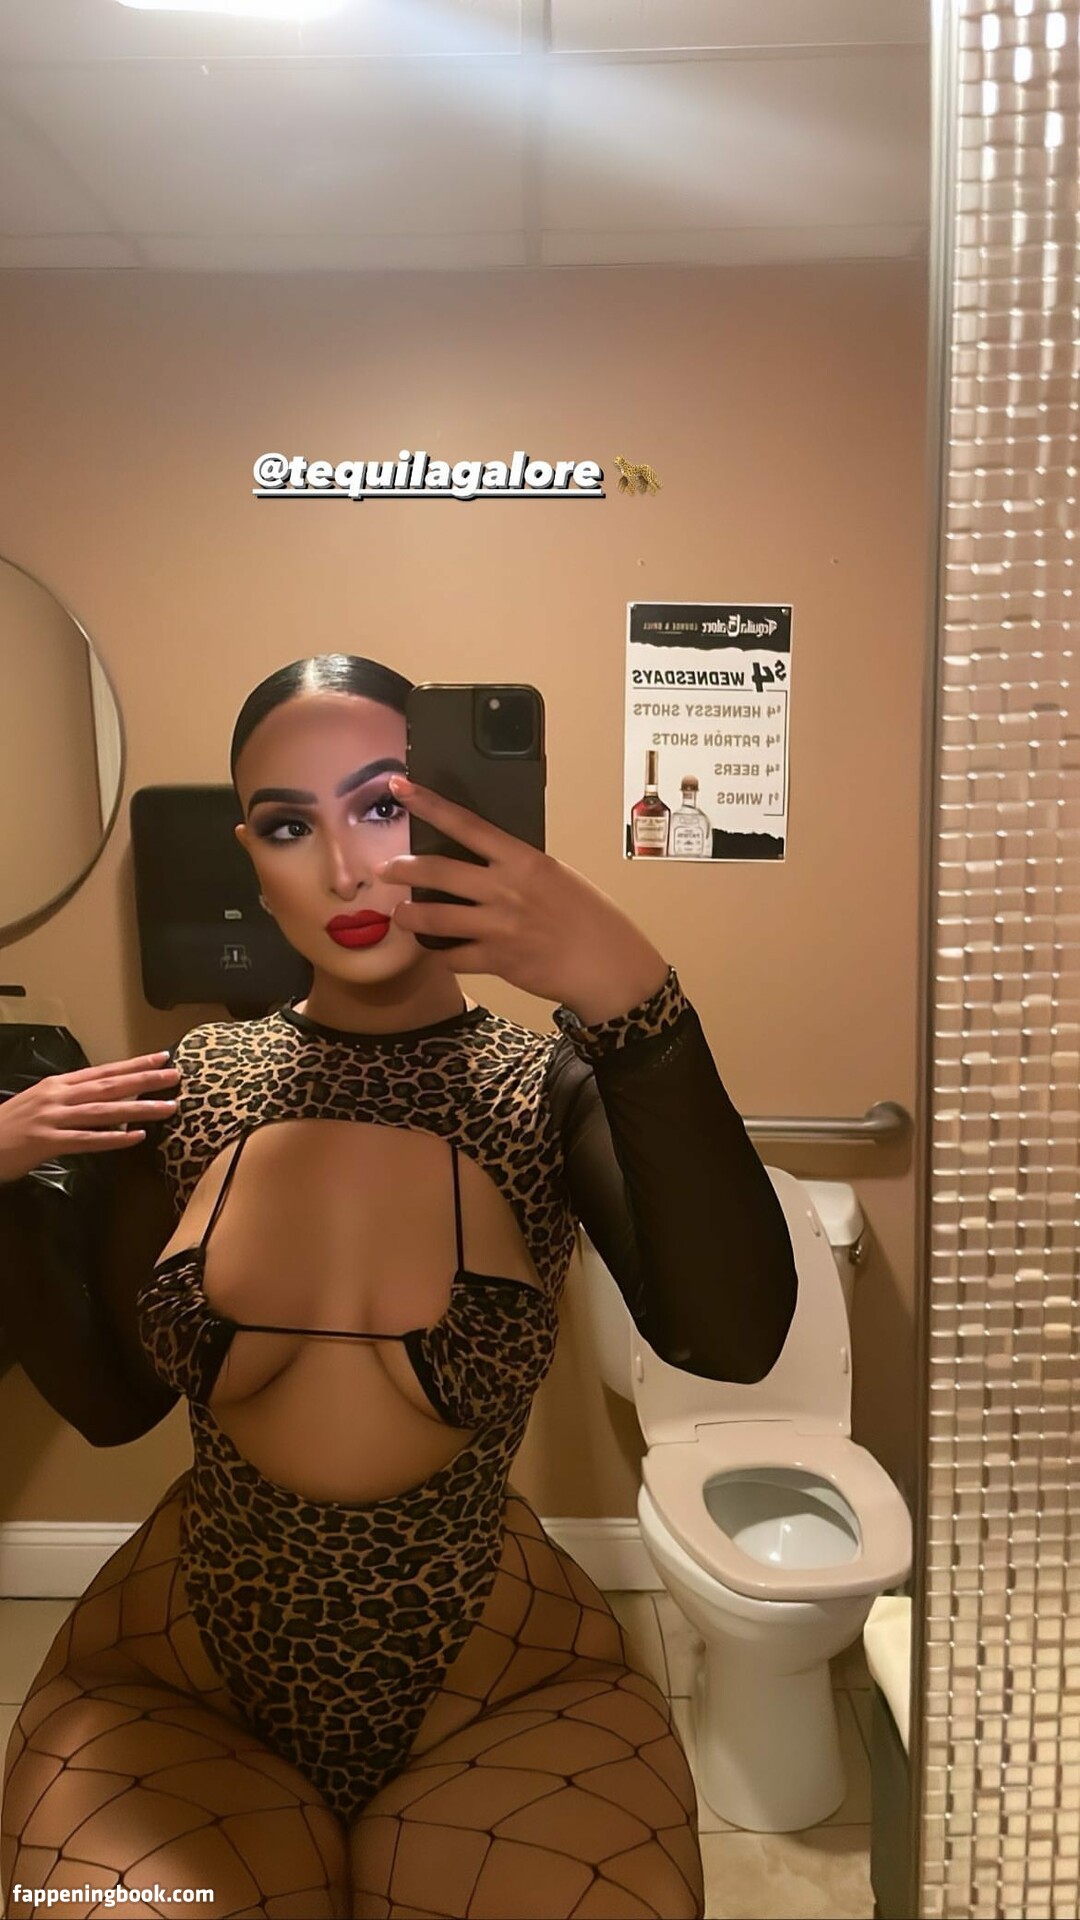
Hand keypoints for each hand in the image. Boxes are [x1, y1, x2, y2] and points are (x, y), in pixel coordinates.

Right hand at [0, 1053, 180, 1184]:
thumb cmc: (8, 1128)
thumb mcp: (39, 1105)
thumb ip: (70, 1101)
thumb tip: (102, 1101)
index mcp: (57, 1085)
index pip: (103, 1071)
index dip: (133, 1065)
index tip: (161, 1057)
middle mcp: (57, 1096)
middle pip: (109, 1085)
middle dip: (145, 1079)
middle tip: (175, 1075)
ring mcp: (52, 1118)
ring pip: (104, 1111)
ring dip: (139, 1108)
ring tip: (168, 1107)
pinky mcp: (47, 1142)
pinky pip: (86, 1140)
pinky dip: (113, 1139)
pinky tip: (136, 1138)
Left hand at [377, 776, 669, 1021]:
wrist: (608, 964)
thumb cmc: (589, 918)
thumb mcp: (557, 877)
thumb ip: (518, 868)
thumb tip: (482, 862)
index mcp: (523, 860)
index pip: (466, 824)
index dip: (429, 804)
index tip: (401, 787)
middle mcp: (506, 889)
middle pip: (438, 871)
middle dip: (402, 869)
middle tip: (385, 870)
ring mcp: (499, 926)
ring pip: (434, 917)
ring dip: (409, 915)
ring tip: (402, 914)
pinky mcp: (497, 960)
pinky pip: (452, 956)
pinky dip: (442, 954)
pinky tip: (440, 951)